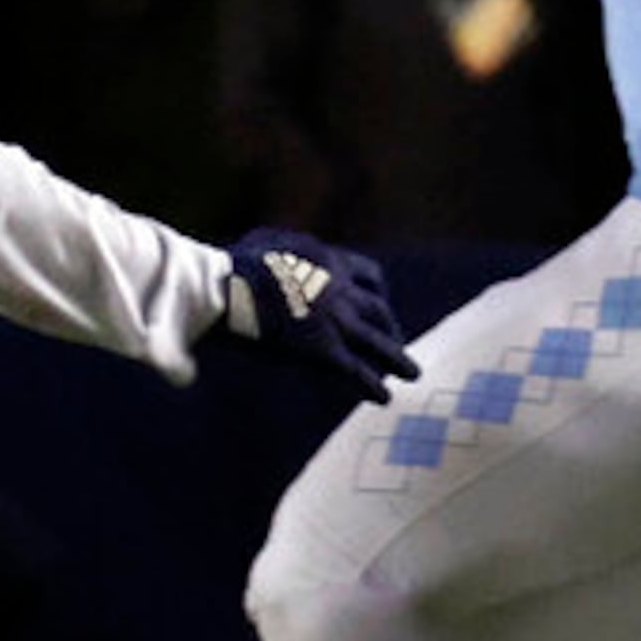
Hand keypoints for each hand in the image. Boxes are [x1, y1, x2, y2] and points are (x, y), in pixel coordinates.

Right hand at [216, 228, 421, 401]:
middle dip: (391, 327)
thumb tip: (286, 254)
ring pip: (380, 343)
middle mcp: (342, 290)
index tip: (380, 300)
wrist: (227, 288)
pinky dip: (372, 387)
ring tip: (412, 373)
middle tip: (396, 342)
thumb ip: (289, 250)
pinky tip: (382, 398)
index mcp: (330, 261)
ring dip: (398, 360)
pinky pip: (358, 372)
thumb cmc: (235, 265)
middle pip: (380, 311)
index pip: (369, 274)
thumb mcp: (269, 242)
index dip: (377, 292)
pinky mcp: (323, 352)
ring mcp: (336, 321)